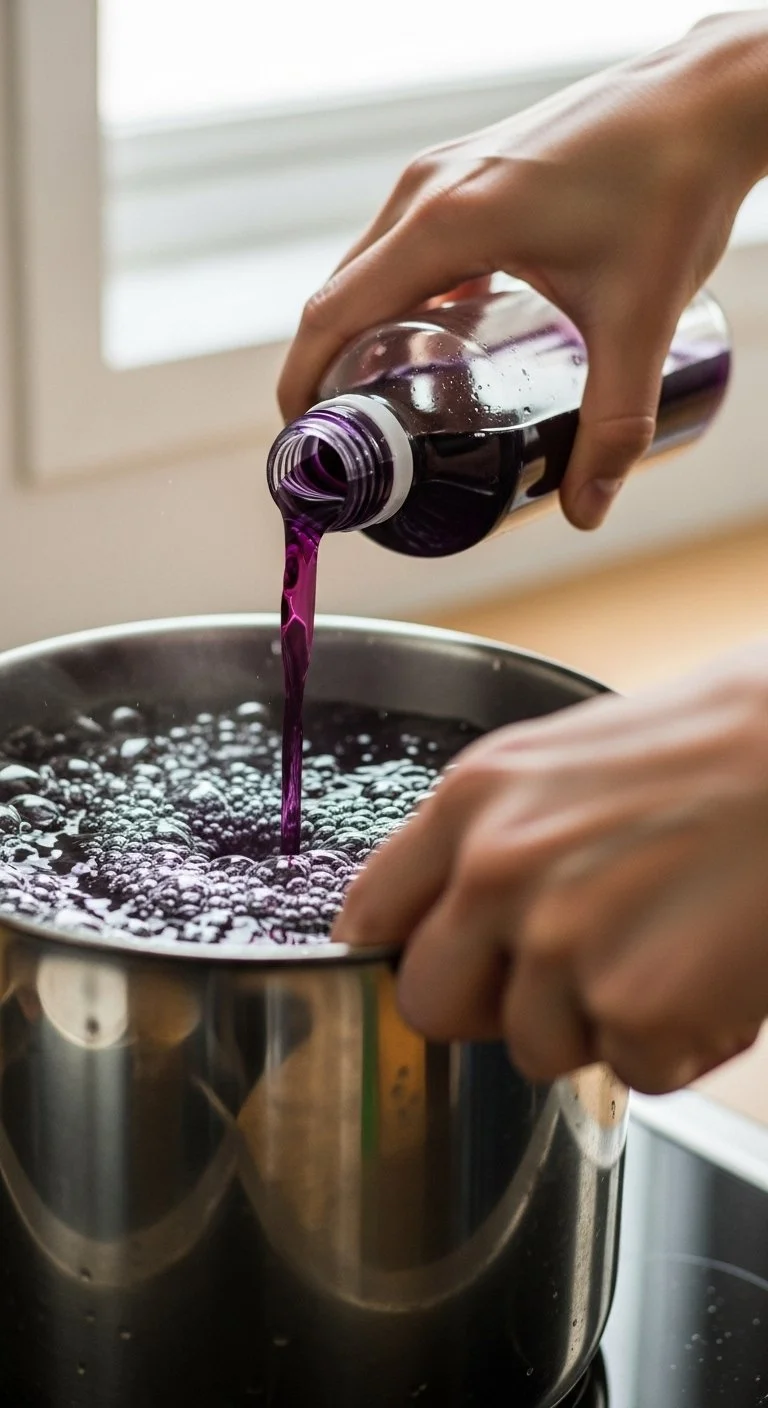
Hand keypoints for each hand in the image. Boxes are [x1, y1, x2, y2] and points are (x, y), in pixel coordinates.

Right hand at [279, 13, 767, 528]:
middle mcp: (428, 188)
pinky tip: (437, 345)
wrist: (708, 99)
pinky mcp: (468, 170)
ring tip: (387, 406)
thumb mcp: (639, 321)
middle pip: (341, 295)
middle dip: (330, 374)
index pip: (333, 314)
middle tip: (354, 446)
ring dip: (364, 335)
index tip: (306, 445)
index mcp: (445, 222)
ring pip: (371, 268)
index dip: (303, 385)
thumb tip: (586, 510)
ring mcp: (444, 172)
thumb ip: (614, 424)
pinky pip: (406, 245)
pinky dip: (400, 300)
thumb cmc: (673, 183)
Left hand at [333, 644, 767, 1092]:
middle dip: (493, 1006)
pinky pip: (632, 1071)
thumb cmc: (715, 750)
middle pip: (430, 1005)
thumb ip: (493, 839)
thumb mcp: (565, 764)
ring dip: (600, 1023)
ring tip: (669, 945)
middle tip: (568, 971)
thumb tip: (455, 918)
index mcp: (472, 801)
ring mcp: (561, 944)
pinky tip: (713, 971)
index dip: (398, 954)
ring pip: (536, 1049)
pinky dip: (678, 1043)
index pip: (370, 914)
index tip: (420, 971)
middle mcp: (497, 872)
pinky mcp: (636, 1006)